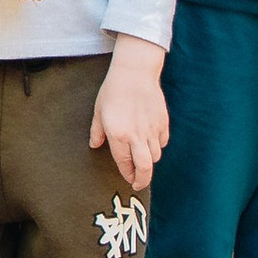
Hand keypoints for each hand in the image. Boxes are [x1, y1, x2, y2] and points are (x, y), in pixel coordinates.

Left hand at [90, 34, 168, 191]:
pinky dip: (158, 146)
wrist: (135, 72)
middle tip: (139, 184)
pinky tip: (151, 142)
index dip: (127, 175)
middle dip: (143, 180)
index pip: (125, 164)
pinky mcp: (163, 122)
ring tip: (142, 159)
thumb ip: (97, 131)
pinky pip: (163, 142)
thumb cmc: (113, 90)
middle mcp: (137, 136)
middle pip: (146, 168)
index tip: (129, 181)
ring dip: (149, 161)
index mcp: (118, 135)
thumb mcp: (98, 111)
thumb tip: (94, 145)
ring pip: (156, 156)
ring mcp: (152, 130)